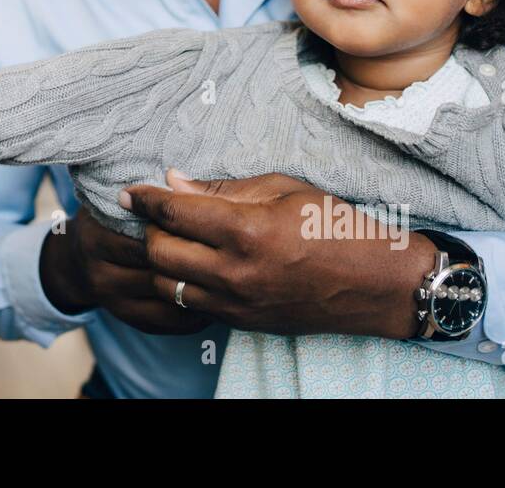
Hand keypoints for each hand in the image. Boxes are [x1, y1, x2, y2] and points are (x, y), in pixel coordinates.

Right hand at [40, 204, 212, 334]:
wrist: (73, 263)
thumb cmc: (106, 220)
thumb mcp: (116, 200)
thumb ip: (146, 194)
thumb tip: (177, 177)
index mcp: (97, 237)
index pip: (145, 235)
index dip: (179, 227)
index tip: (210, 220)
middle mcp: (100, 272)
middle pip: (157, 266)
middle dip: (193, 258)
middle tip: (227, 250)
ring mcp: (112, 300)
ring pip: (165, 295)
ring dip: (197, 287)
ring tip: (225, 276)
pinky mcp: (127, 318)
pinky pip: (166, 320)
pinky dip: (192, 311)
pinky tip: (213, 300)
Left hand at [119, 170, 435, 338]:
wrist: (377, 284)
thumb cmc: (335, 225)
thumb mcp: (283, 188)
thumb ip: (222, 189)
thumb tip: (173, 181)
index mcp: (246, 229)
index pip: (173, 212)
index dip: (144, 198)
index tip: (128, 191)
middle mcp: (236, 271)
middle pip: (159, 252)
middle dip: (149, 229)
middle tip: (157, 213)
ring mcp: (238, 303)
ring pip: (168, 284)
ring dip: (161, 261)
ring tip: (173, 239)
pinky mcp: (243, 322)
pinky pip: (192, 305)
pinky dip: (182, 284)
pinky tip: (194, 265)